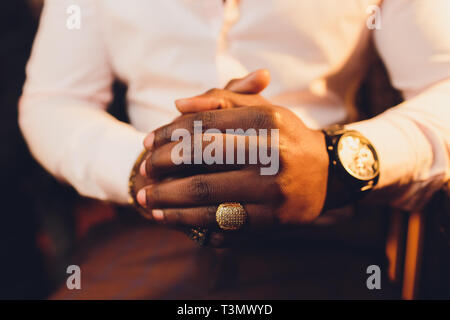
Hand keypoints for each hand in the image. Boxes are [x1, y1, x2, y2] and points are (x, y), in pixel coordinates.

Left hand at [137, 71, 328, 230]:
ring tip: (144, 199)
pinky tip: (167, 219)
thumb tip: (177, 103)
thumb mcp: (262, 109)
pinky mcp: (271, 220)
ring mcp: (272, 190)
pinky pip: (221, 223)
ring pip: (206, 194)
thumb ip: (222, 99)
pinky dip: (189, 223)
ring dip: (168, 199)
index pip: (204, 123)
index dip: (168, 133)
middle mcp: (272, 154)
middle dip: (163, 164)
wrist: (327, 175)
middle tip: (142, 170)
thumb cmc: (285, 137)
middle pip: (201, 157)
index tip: (146, 142)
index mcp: (268, 121)